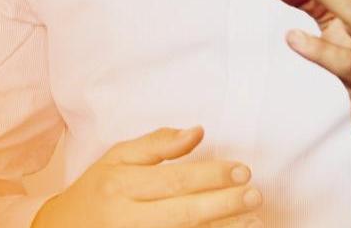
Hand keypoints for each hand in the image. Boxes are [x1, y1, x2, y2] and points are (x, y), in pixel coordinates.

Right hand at [31, 125, 263, 227]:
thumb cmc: (97, 190)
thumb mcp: (117, 158)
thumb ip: (156, 144)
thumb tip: (197, 132)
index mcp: (120, 185)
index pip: (172, 180)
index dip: (210, 176)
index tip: (242, 170)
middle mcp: (126, 216)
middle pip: (181, 213)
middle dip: (222, 204)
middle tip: (254, 194)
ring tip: (252, 220)